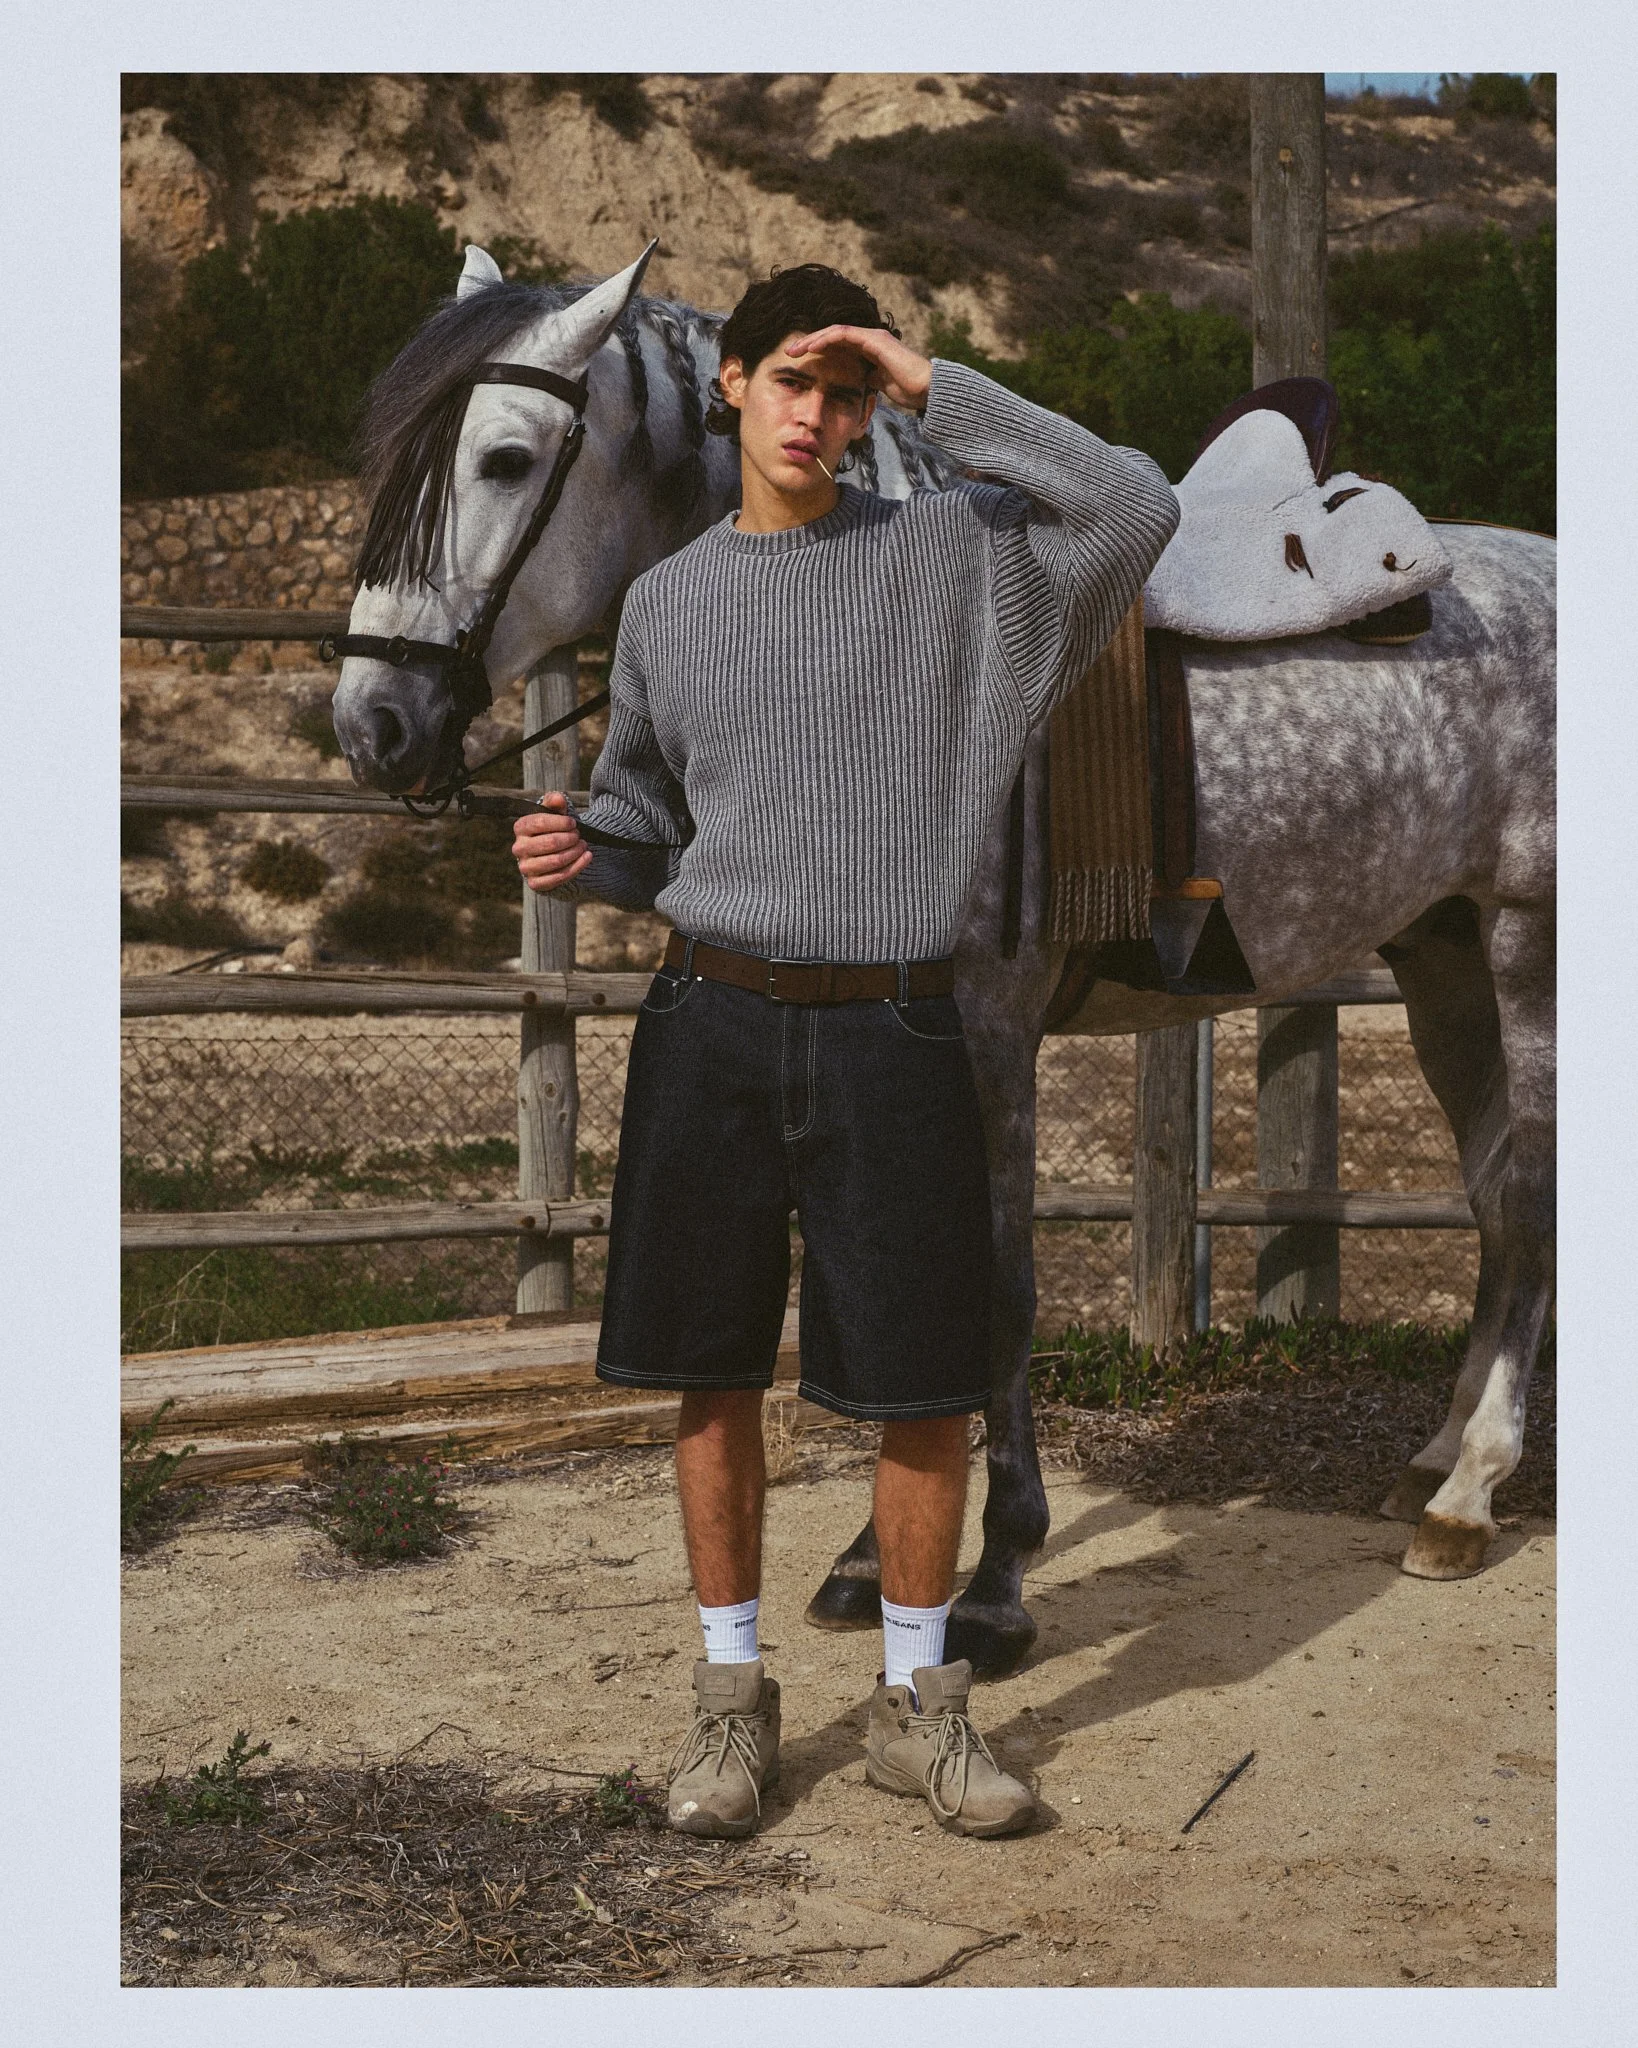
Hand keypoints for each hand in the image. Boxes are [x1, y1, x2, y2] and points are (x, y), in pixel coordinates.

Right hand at [512, 792, 590, 892]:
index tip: (573, 823)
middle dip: (570, 838)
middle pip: (550, 842)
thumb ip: (555, 803)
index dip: (561, 822)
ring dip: (575, 852)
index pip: (540, 822)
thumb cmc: (552, 830)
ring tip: (583, 845)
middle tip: (579, 836)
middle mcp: (519, 848)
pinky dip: (577, 866)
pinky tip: (587, 857)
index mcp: (520, 827)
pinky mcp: (536, 883)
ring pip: (556, 860)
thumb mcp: (554, 814)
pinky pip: (559, 877)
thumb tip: (558, 798)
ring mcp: (526, 867)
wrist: (551, 855)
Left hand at [784, 326, 932, 412]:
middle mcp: (868, 339)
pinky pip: (844, 334)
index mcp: (868, 350)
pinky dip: (826, 339)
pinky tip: (812, 347)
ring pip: (834, 332)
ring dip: (813, 339)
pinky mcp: (873, 339)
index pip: (836, 346)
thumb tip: (853, 385)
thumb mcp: (878, 386)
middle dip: (808, 343)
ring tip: (795, 348)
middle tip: (789, 352)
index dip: (817, 352)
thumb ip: (865, 381)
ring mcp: (871, 336)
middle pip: (831, 336)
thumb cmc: (907, 390)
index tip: (798, 362)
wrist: (926, 389)